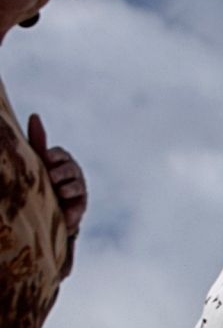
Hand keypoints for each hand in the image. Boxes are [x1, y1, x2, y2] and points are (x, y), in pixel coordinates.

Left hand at [26, 116, 85, 253]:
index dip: (54, 156)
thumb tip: (35, 115)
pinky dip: (71, 198)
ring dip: (66, 185)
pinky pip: (79, 199)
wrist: (46, 213)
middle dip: (61, 171)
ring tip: (58, 189)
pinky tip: (63, 199)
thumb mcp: (38, 161)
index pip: (60, 154)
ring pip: (75, 182)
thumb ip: (38, 140)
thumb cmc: (41, 182)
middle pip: (69, 167)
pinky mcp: (81, 203)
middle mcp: (71, 173)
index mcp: (60, 161)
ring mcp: (77, 187)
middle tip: (51, 175)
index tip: (47, 158)